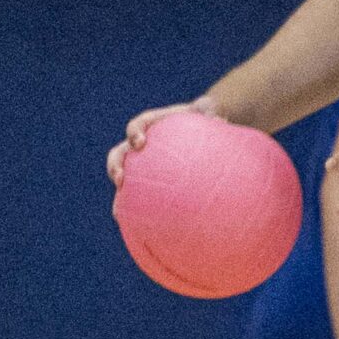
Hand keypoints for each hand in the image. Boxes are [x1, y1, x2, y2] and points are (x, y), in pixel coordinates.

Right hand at [105, 97, 220, 201]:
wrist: (202, 126)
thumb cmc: (206, 122)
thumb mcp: (210, 116)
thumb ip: (213, 118)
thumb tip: (222, 121)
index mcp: (153, 125)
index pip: (138, 126)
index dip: (135, 132)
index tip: (140, 143)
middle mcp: (142, 144)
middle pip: (120, 153)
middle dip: (115, 164)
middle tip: (120, 177)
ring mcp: (141, 160)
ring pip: (122, 173)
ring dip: (119, 190)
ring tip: (119, 207)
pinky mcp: (146, 175)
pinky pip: (136, 189)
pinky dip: (132, 204)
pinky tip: (136, 222)